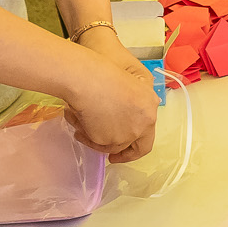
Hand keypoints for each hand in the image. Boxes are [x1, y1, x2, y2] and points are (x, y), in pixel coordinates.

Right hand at [74, 26, 157, 161]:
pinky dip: (87, 137)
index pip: (150, 133)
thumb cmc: (104, 70)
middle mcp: (142, 124)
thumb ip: (137, 98)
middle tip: (112, 156)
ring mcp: (126, 134)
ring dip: (100, 141)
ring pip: (113, 146)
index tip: (128, 146)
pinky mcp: (107, 140)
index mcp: (150, 107)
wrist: (86, 78)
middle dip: (123, 154)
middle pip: (135, 147)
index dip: (138, 142)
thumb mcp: (131, 77)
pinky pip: (97, 143)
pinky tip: (78, 125)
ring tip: (82, 128)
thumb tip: (129, 112)